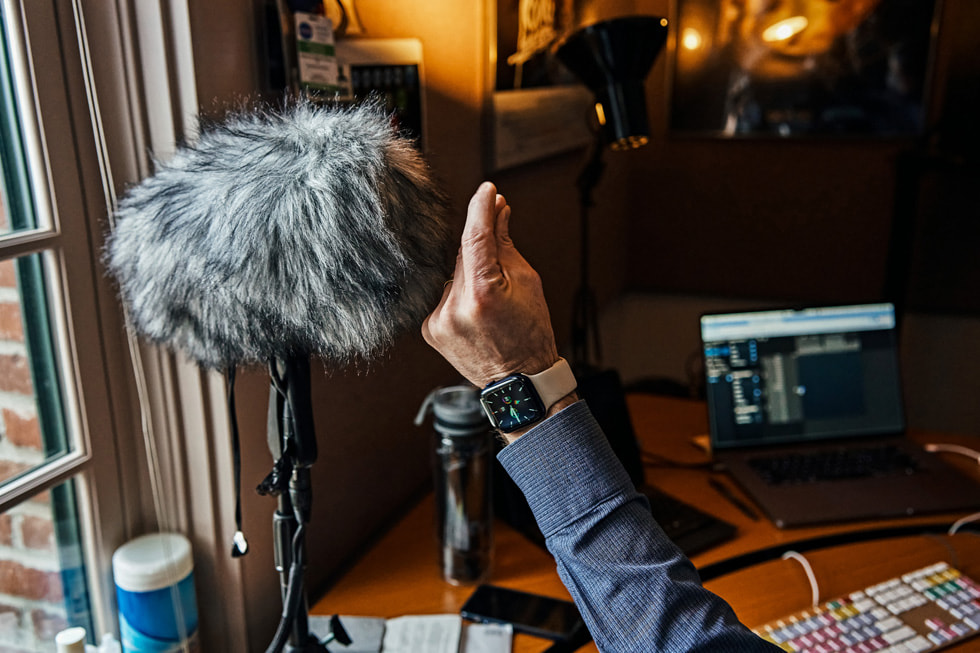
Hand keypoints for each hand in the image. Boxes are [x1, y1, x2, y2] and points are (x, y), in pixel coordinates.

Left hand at [421, 182, 559, 387]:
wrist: (518, 381)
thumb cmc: (529, 334)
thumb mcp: (528, 283)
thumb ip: (505, 245)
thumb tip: (497, 213)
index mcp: (482, 294)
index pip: (475, 237)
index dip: (481, 209)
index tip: (487, 191)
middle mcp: (455, 307)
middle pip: (464, 255)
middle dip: (482, 246)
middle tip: (501, 237)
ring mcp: (439, 320)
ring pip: (454, 276)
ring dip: (471, 276)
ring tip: (492, 301)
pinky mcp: (430, 329)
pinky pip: (445, 296)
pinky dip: (460, 295)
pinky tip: (477, 313)